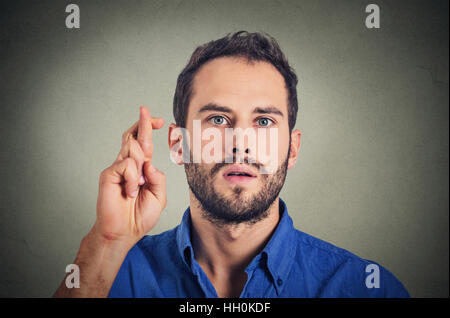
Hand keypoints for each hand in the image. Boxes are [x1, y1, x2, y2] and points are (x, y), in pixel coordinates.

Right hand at [93, 106, 165, 246]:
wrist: (124, 232)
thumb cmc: (140, 216)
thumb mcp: (159, 196)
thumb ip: (158, 178)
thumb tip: (149, 162)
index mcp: (141, 169)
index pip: (144, 144)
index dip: (149, 129)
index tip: (160, 120)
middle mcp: (128, 165)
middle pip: (134, 136)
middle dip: (143, 122)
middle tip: (145, 110)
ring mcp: (117, 168)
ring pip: (133, 147)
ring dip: (141, 165)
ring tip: (138, 187)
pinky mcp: (109, 174)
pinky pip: (127, 165)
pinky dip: (133, 180)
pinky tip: (129, 193)